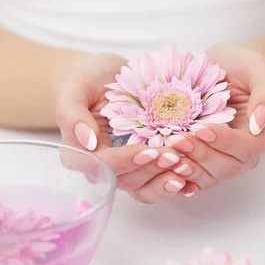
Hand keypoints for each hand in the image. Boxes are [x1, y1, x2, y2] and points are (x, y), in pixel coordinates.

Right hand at [55, 52, 199, 202]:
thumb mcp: (75, 87)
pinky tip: (192, 176)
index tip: (148, 151)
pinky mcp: (143, 164)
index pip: (104, 166)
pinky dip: (174, 180)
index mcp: (81, 154)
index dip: (126, 161)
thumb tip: (90, 142)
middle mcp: (102, 167)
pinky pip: (157, 181)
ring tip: (187, 167)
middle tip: (175, 156)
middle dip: (152, 170)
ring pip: (143, 187)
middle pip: (127, 180)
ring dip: (165, 180)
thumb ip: (73, 114)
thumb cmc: (86, 80)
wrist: (104, 77)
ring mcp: (125, 167)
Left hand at [165, 44, 264, 191]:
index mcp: (263, 134)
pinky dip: (180, 178)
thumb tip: (259, 122)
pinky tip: (165, 171)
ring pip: (208, 176)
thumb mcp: (257, 68)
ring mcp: (225, 161)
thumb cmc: (242, 66)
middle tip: (176, 139)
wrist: (223, 69)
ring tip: (166, 154)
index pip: (246, 148)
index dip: (223, 141)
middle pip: (226, 167)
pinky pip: (194, 178)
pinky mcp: (205, 163)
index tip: (201, 128)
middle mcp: (245, 154)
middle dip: (200, 154)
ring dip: (187, 168)